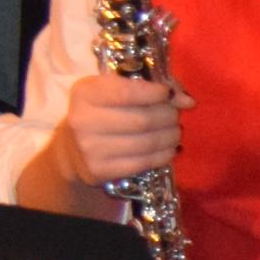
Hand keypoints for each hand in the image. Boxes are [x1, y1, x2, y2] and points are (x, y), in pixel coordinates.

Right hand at [55, 71, 185, 194]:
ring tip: (174, 133)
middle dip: (168, 117)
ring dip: (170, 137)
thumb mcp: (113, 91)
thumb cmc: (101, 113)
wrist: (72, 151)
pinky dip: (163, 155)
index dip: (155, 93)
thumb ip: (149, 88)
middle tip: (175, 116)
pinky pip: (143, 163)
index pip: (127, 92)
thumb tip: (188, 101)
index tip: (168, 94)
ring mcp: (89, 148)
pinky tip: (168, 149)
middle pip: (142, 119)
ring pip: (146, 143)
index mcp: (84, 93)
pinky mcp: (98, 171)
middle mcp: (82, 120)